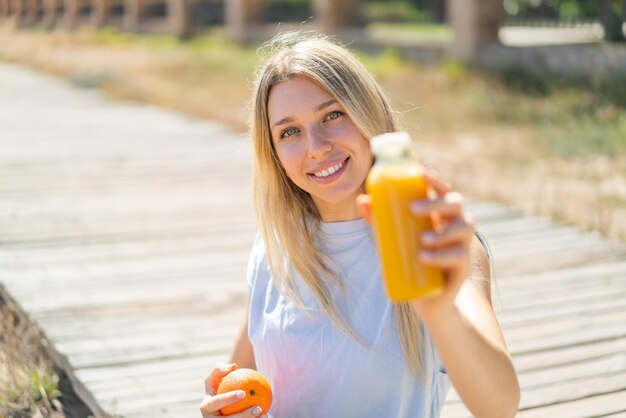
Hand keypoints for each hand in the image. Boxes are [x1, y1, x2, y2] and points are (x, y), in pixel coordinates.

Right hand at [200, 363, 266, 417]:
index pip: (216, 403)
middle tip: (258, 408)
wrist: (223, 403)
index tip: (243, 393)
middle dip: (243, 416)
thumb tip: (233, 367)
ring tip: (263, 414)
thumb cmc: (221, 386)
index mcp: (206, 407)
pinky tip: (266, 416)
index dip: (228, 399)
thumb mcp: (215, 378)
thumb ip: (220, 369)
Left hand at [357, 172, 474, 321]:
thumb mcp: (393, 240)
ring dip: (441, 232)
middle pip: (456, 204)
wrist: (427, 301)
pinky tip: (426, 257)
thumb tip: (362, 200)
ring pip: (463, 228)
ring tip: (421, 239)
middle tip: (412, 209)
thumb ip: (379, 221)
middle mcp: (456, 226)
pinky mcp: (463, 268)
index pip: (444, 191)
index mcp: (441, 215)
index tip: (420, 173)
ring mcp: (463, 246)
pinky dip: (442, 256)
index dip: (436, 180)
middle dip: (436, 203)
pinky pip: (459, 256)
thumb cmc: (410, 262)